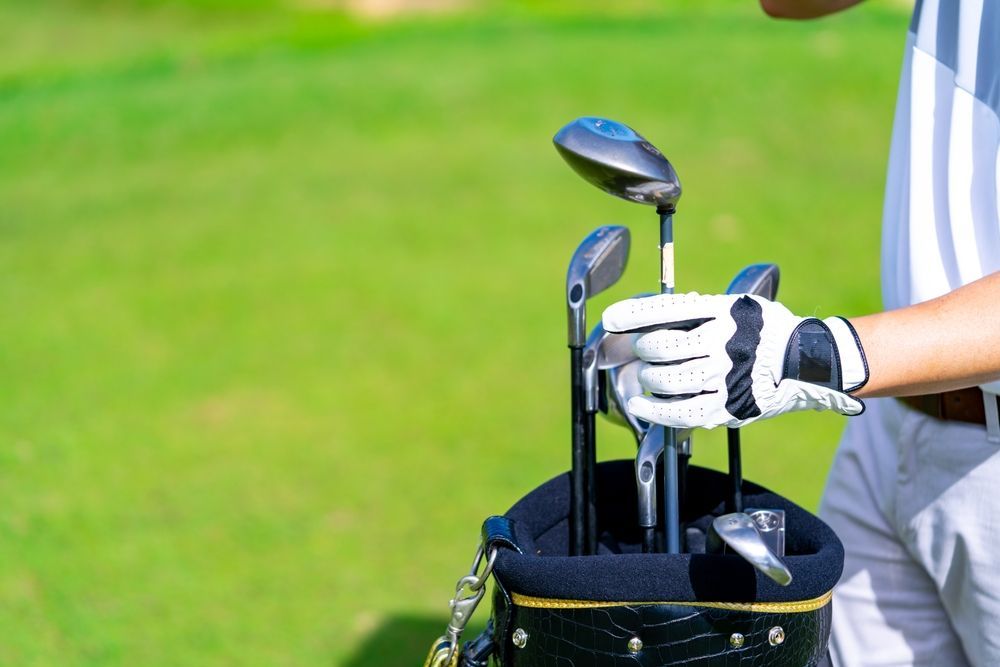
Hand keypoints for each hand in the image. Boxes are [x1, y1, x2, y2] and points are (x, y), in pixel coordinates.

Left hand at [602, 292, 868, 428]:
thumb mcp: (736, 307)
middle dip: (641, 349)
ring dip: (647, 377)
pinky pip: (681, 412)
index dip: (633, 314)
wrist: (807, 363)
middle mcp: (725, 342)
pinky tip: (640, 405)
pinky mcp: (729, 407)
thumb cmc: (762, 332)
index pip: (668, 309)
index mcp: (725, 311)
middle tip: (641, 350)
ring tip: (646, 374)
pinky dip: (654, 410)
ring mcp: (727, 377)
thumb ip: (698, 311)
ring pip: (667, 379)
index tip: (610, 319)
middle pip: (662, 346)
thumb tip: (648, 319)